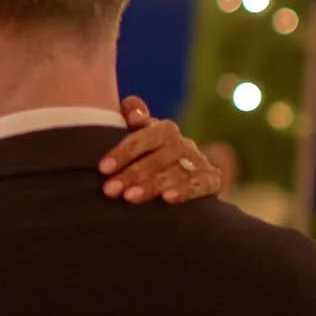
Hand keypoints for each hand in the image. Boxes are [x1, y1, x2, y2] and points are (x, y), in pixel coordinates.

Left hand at [101, 97, 225, 203]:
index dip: (124, 150)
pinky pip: (203, 183)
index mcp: (164, 130)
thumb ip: (132, 117)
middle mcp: (183, 143)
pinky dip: (186, 190)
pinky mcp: (212, 180)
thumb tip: (135, 115)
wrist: (177, 182)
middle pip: (160, 154)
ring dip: (153, 184)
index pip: (146, 134)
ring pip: (178, 170)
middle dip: (134, 172)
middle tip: (111, 189)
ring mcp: (199, 161)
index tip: (103, 168)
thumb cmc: (146, 158)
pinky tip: (168, 199)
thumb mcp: (135, 139)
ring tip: (130, 197)